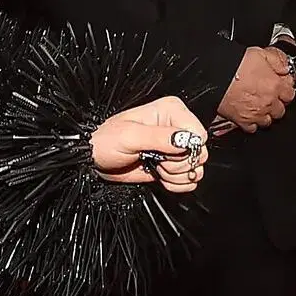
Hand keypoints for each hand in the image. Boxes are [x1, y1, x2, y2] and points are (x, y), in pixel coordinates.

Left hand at [90, 96, 209, 192]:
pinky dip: (175, 184)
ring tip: (154, 166)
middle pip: (200, 153)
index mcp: (172, 111)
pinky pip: (189, 181)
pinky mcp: (173, 166)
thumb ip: (159, 137)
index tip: (163, 152)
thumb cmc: (106, 141)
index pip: (198, 134)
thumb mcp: (130, 136)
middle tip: (155, 160)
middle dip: (177, 165)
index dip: (185, 149)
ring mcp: (176, 148)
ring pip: (195, 169)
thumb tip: (188, 140)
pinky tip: (159, 177)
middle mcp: (178, 127)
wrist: (95, 160)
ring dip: (175, 175)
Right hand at [216, 46, 295, 131]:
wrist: (214, 76)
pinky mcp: (242, 121)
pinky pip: (252, 128)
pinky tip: (248, 114)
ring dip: (266, 114)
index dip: (285, 90)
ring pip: (268, 121)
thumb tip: (285, 68)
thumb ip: (277, 61)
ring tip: (259, 106)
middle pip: (280, 110)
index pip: (290, 94)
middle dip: (276, 104)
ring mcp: (256, 114)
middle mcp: (268, 102)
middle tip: (269, 96)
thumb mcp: (261, 53)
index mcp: (275, 85)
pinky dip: (252, 123)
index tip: (280, 87)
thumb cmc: (235, 64)